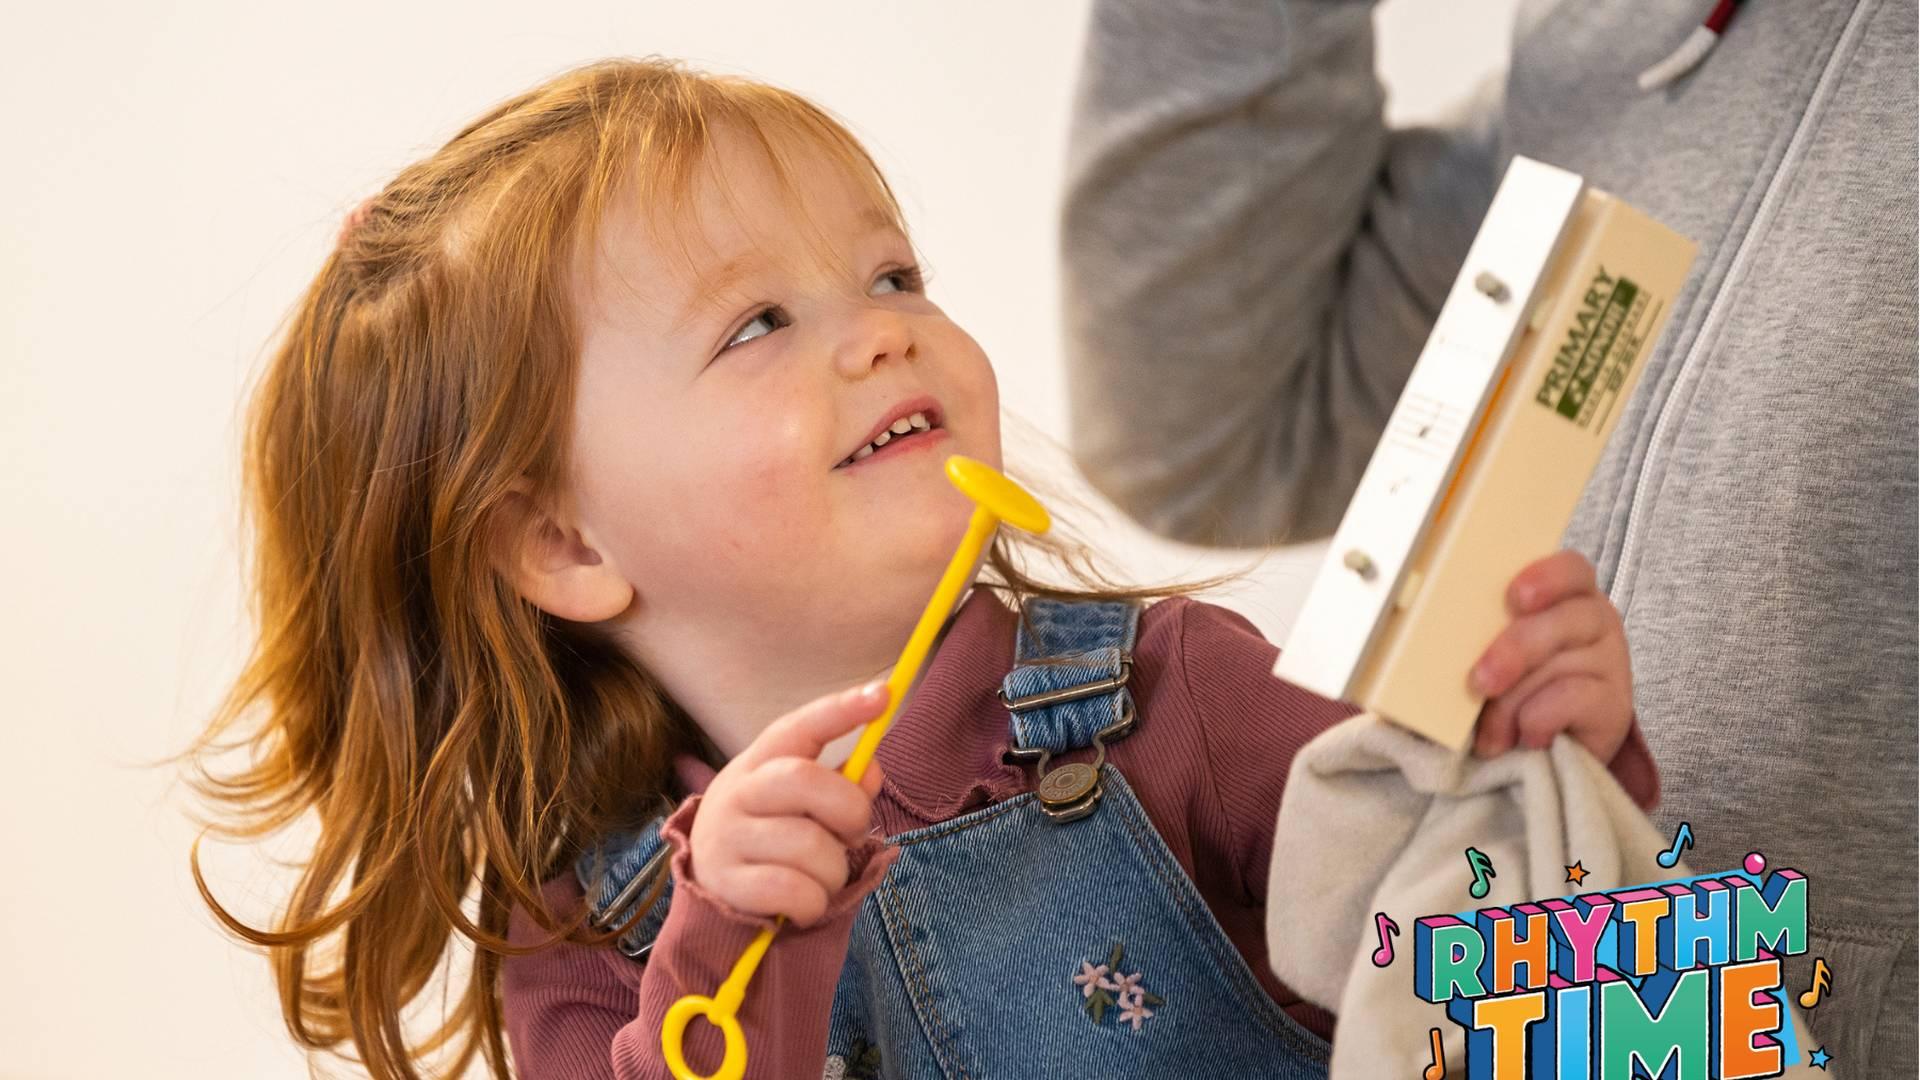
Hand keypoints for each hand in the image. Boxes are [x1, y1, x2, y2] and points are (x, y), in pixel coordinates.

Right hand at [688, 682, 888, 926]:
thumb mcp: (800, 802)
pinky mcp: (727, 884)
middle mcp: (737, 792)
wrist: (710, 886)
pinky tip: (804, 903)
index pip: (801, 727)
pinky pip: (796, 892)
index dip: (841, 710)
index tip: (882, 695)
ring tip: (821, 876)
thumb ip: (840, 784)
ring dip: (834, 871)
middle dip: (850, 812)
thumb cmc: (771, 833)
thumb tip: (870, 769)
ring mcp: (727, 837)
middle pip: (806, 781)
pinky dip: (815, 903)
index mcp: (760, 761)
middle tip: (852, 834)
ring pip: (811, 848)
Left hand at [1470, 549, 1633, 764]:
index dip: (1547, 577)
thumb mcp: (1490, 651)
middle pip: (1564, 619)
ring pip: (1560, 665)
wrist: (1541, 750)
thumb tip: (1440, 637)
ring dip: (1513, 702)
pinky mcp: (1615, 705)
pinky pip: (1573, 700)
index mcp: (1564, 596)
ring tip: (1492, 730)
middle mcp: (1595, 621)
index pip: (1570, 569)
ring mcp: (1611, 662)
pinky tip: (1527, 735)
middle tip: (1480, 682)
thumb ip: (1478, 632)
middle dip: (1515, 651)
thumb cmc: (1509, 688)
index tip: (1516, 596)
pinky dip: (1539, 720)